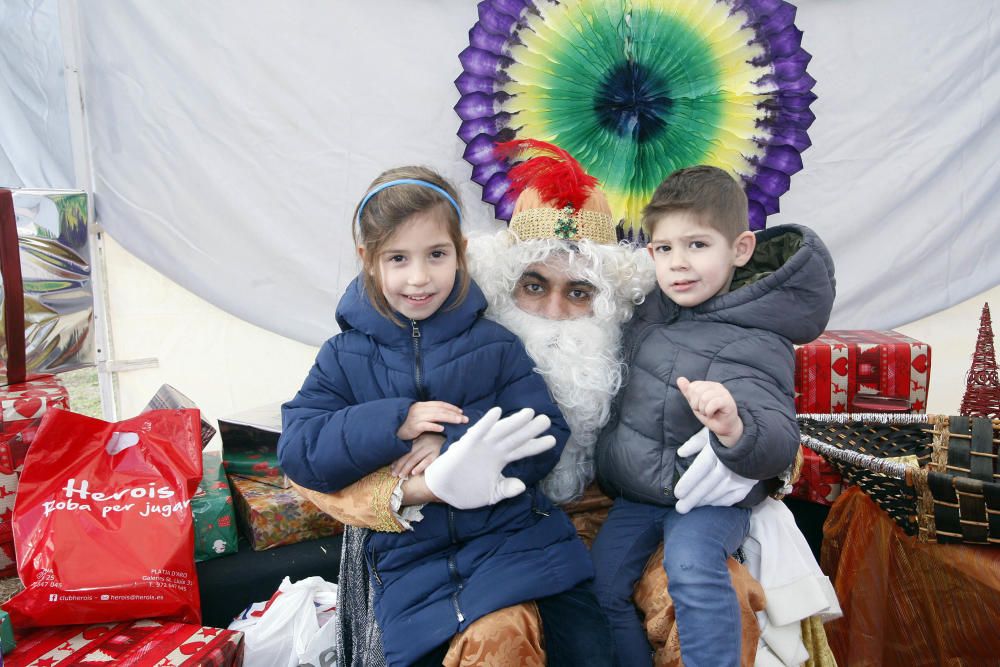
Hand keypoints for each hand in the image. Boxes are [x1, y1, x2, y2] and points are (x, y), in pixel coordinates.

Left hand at [391, 433, 444, 477]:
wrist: (455, 438)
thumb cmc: (439, 442)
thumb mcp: (427, 441)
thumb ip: (417, 447)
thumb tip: (406, 459)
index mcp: (419, 439)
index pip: (406, 450)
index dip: (398, 459)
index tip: (392, 467)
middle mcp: (423, 443)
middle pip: (408, 455)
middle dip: (400, 465)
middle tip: (393, 474)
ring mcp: (431, 448)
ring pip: (415, 459)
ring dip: (407, 468)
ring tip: (401, 476)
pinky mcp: (438, 454)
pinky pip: (427, 461)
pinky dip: (420, 467)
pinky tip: (414, 473)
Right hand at [397, 401, 467, 440]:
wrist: (393, 428)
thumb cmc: (408, 422)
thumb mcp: (418, 414)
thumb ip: (429, 413)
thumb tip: (444, 415)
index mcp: (422, 405)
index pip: (439, 404)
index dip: (451, 407)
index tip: (460, 411)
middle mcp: (420, 409)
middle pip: (440, 410)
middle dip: (454, 414)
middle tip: (464, 418)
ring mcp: (417, 417)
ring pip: (436, 416)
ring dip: (449, 418)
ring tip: (458, 421)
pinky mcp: (414, 427)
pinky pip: (426, 425)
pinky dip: (434, 426)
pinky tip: (442, 428)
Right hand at [424, 407, 555, 509]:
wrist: (443, 491)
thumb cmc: (466, 490)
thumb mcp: (491, 494)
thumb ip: (506, 489)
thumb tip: (522, 486)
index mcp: (500, 460)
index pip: (522, 451)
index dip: (536, 445)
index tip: (552, 440)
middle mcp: (493, 450)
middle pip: (515, 438)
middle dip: (531, 429)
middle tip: (546, 419)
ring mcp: (481, 446)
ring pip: (501, 432)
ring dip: (514, 422)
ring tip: (530, 413)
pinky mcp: (467, 446)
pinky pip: (478, 432)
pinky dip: (487, 423)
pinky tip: (497, 412)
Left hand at [674, 427, 755, 513]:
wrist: (755, 439)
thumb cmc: (727, 434)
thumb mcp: (710, 432)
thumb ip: (695, 443)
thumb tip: (681, 453)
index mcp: (716, 451)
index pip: (700, 469)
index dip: (688, 482)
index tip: (677, 493)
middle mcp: (728, 466)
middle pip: (707, 486)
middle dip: (692, 498)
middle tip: (680, 508)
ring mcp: (740, 477)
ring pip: (718, 494)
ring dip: (704, 502)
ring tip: (691, 507)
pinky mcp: (748, 484)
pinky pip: (732, 498)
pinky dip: (719, 502)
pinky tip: (709, 504)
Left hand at [677, 377, 742, 445]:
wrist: (723, 427)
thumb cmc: (710, 414)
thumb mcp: (695, 403)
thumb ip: (688, 392)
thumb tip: (680, 379)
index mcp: (708, 384)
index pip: (692, 386)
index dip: (692, 399)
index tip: (700, 406)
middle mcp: (716, 386)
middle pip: (696, 391)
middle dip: (697, 405)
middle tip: (704, 410)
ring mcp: (723, 392)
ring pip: (704, 398)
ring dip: (703, 410)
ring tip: (709, 413)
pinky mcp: (728, 401)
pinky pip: (712, 404)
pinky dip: (709, 412)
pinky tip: (713, 414)